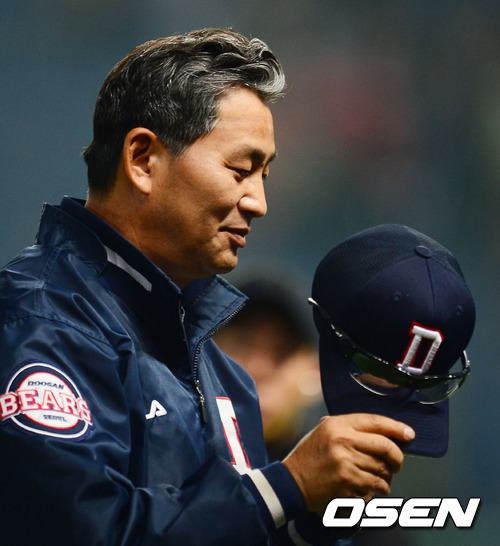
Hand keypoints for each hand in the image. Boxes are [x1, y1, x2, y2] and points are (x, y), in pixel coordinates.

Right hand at [282, 413, 414, 512]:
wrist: (292, 481)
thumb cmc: (310, 455)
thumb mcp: (324, 431)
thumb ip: (349, 428)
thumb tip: (384, 433)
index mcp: (337, 425)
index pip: (375, 422)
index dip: (396, 428)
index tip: (409, 434)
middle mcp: (342, 441)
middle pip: (385, 446)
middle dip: (397, 457)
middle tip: (397, 463)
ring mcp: (345, 463)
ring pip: (382, 470)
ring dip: (386, 477)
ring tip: (380, 479)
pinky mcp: (347, 484)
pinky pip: (374, 486)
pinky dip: (377, 490)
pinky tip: (371, 489)